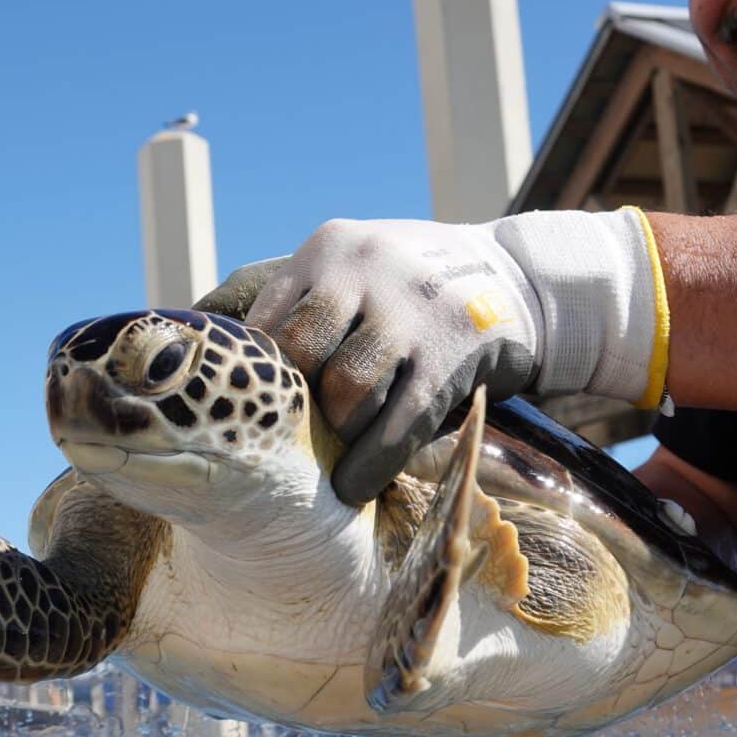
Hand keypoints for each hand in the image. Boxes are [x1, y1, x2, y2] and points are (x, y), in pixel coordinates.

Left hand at [198, 211, 663, 504]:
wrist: (525, 278)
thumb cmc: (414, 289)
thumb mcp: (356, 265)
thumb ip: (299, 299)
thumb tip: (211, 342)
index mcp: (329, 248)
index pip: (267, 318)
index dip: (254, 374)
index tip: (245, 414)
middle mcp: (366, 268)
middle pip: (300, 352)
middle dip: (292, 403)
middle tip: (286, 439)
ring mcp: (412, 310)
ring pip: (346, 389)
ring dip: (333, 434)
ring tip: (325, 460)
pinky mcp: (452, 355)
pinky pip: (398, 424)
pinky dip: (369, 465)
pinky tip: (351, 488)